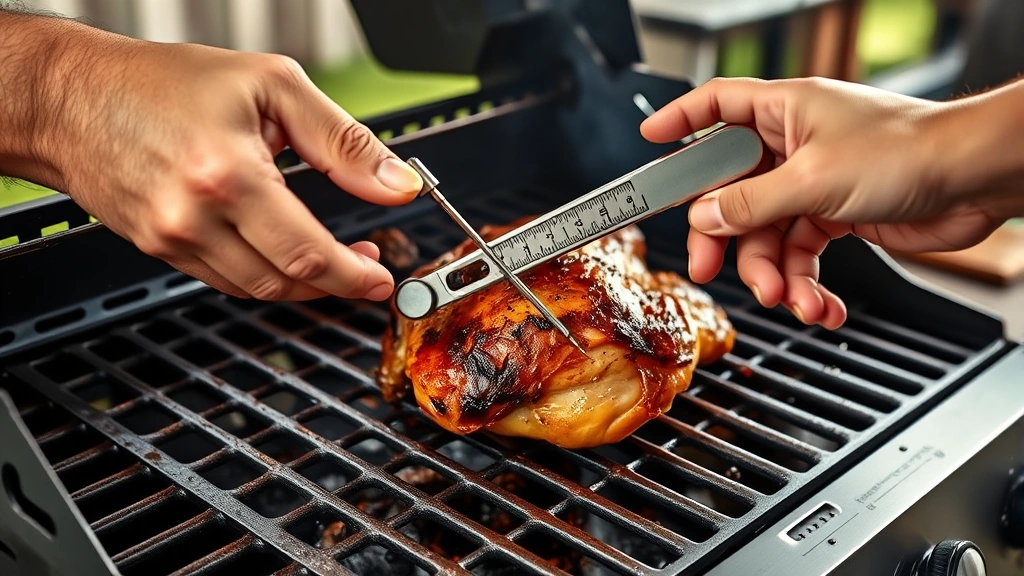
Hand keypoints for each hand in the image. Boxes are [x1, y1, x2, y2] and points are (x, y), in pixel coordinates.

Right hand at [33, 24, 422, 301]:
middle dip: (337, 283)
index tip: (381, 279)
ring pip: (256, 289)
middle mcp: (193, 217)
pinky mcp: (159, 249)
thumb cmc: (164, 82)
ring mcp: (171, 240)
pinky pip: (225, 280)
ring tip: (331, 257)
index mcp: (228, 174)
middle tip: (365, 268)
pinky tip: (282, 251)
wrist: (72, 97)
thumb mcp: (272, 86)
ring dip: (302, 282)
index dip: (354, 275)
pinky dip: (263, 274)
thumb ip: (343, 141)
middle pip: (285, 281)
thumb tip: (396, 183)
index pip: (307, 253)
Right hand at [641, 77, 1021, 328]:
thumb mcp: (812, 180)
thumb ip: (750, 203)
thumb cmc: (907, 152)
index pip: (715, 107)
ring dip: (774, 275)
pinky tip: (818, 305)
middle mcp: (793, 145)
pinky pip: (802, 255)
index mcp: (783, 111)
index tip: (650, 144)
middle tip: (709, 268)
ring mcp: (813, 182)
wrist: (974, 180)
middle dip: (724, 237)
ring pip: (767, 234)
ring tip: (788, 299)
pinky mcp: (835, 216)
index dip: (679, 122)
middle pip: (732, 191)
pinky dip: (806, 285)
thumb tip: (704, 218)